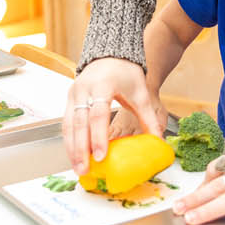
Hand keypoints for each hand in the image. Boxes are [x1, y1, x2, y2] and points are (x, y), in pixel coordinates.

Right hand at [63, 58, 163, 173]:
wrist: (112, 55)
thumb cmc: (127, 73)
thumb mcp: (141, 94)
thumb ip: (149, 118)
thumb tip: (158, 141)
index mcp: (103, 85)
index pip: (98, 115)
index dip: (98, 137)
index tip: (100, 156)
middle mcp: (84, 89)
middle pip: (79, 123)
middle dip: (80, 149)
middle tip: (84, 169)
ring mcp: (74, 94)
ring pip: (68, 125)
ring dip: (72, 148)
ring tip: (78, 168)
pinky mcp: (69, 99)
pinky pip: (66, 123)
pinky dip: (69, 141)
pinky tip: (74, 155)